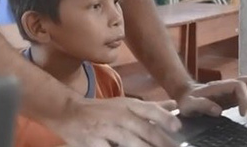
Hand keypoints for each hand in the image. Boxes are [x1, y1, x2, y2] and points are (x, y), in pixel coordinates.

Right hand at [47, 97, 182, 146]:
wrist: (69, 112)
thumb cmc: (102, 110)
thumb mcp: (125, 104)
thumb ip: (151, 108)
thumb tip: (175, 106)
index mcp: (128, 105)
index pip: (149, 110)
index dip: (164, 118)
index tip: (177, 128)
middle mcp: (119, 115)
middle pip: (143, 129)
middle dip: (161, 142)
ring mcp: (106, 129)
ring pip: (130, 142)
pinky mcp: (94, 143)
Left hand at [178, 76, 246, 116]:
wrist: (186, 95)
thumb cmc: (187, 101)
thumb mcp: (189, 105)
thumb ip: (201, 105)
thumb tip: (217, 110)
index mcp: (219, 86)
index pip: (239, 85)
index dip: (245, 99)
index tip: (243, 114)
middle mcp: (229, 85)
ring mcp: (233, 88)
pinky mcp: (236, 94)